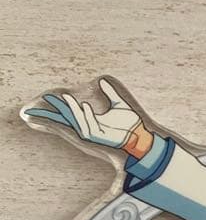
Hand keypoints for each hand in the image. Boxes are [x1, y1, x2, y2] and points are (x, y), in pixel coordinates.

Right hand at [23, 79, 147, 153]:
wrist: (142, 134)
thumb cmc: (131, 122)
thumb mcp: (119, 104)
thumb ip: (111, 93)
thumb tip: (103, 80)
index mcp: (92, 120)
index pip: (72, 113)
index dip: (61, 106)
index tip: (49, 96)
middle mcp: (91, 128)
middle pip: (70, 118)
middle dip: (61, 109)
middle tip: (52, 97)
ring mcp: (95, 134)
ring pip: (79, 122)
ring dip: (73, 110)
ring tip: (68, 98)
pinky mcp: (101, 138)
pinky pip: (90, 127)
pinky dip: (87, 116)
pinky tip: (84, 105)